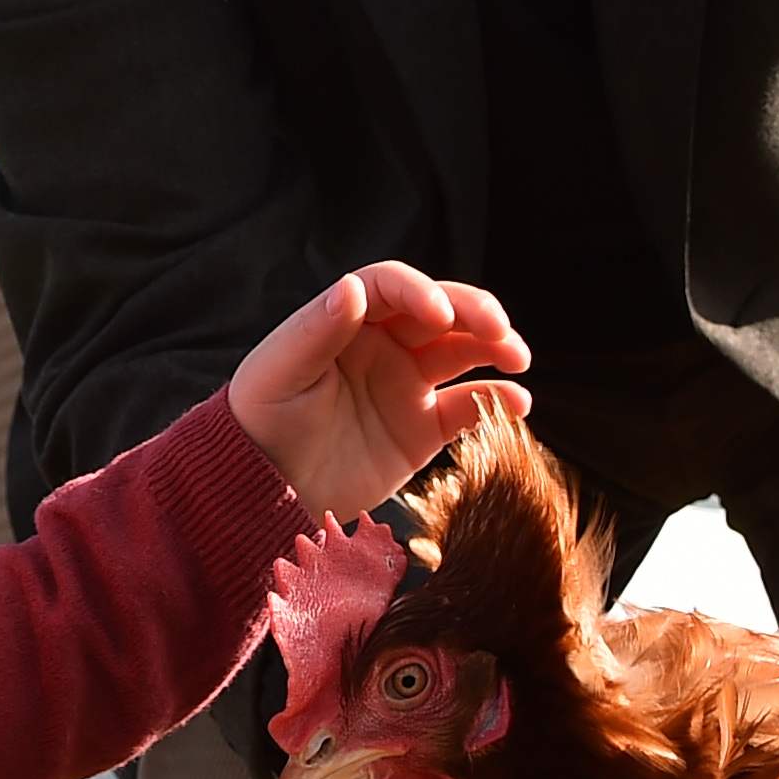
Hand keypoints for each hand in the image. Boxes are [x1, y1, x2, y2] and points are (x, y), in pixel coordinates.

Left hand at [228, 264, 530, 517]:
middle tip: (500, 331)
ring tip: (518, 357)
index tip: (440, 315)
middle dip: (474, 313)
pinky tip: (518, 403)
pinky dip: (496, 401)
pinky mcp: (421, 428)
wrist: (263, 491)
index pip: (391, 288)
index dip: (420, 292)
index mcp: (345, 321)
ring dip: (494, 348)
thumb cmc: (260, 423)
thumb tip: (353, 287)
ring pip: (462, 353)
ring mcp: (405, 385)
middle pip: (440, 312)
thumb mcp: (280, 374)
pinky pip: (467, 408)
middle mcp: (381, 345)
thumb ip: (317, 330)